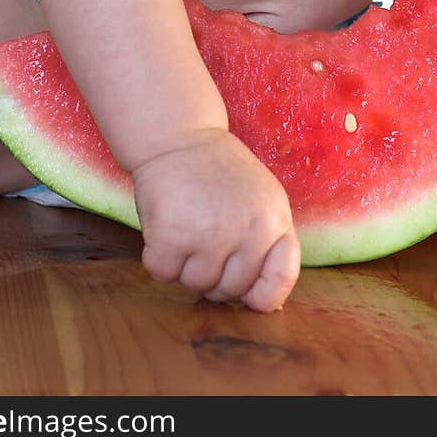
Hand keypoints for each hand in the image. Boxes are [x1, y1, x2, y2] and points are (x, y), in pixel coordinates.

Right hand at [132, 128, 300, 311]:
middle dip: (213, 273)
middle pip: (229, 290)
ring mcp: (210, 235)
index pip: (279, 281)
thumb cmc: (219, 172)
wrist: (178, 135)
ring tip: (186, 224)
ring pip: (194, 284)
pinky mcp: (172, 236)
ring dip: (184, 264)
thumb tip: (263, 301)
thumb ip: (269, 242)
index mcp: (275, 221)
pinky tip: (164, 226)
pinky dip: (156, 257)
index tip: (244, 289)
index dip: (260, 294)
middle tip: (203, 235)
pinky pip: (162, 273)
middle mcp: (248, 231)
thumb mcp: (262, 198)